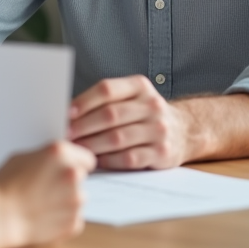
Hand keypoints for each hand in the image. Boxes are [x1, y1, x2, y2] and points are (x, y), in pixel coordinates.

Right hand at [0, 141, 96, 247]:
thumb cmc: (4, 188)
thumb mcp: (19, 158)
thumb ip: (43, 156)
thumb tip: (49, 161)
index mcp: (60, 153)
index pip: (86, 158)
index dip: (77, 165)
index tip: (69, 171)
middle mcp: (73, 174)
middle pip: (81, 178)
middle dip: (68, 183)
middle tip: (47, 189)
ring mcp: (76, 200)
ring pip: (77, 199)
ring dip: (66, 202)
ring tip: (43, 205)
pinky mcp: (74, 222)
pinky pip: (73, 219)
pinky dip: (63, 220)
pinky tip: (45, 218)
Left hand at [68, 75, 190, 169]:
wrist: (183, 131)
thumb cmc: (143, 114)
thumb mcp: (131, 98)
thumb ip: (104, 102)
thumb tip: (67, 114)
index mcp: (140, 86)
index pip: (107, 89)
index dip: (84, 102)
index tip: (65, 114)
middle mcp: (152, 105)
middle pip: (110, 115)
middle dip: (83, 126)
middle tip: (65, 135)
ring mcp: (159, 129)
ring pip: (117, 138)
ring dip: (92, 145)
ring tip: (76, 150)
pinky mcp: (162, 153)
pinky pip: (129, 158)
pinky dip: (109, 160)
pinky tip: (96, 161)